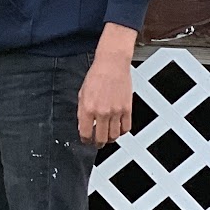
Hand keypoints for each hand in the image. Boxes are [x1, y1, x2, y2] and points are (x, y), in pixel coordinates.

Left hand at [79, 24, 137, 146]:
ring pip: (114, 135)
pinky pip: (126, 128)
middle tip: (97, 143)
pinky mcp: (127, 109)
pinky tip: (118, 129)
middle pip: (101, 138)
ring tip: (107, 137)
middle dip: (97, 143)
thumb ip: (82, 111)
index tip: (86, 141)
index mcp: (88, 109)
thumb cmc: (96, 77)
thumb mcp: (82, 94)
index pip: (85, 133)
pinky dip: (122, 132)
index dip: (85, 140)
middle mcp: (102, 112)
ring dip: (110, 139)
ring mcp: (116, 112)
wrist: (111, 65)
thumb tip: (83, 126)